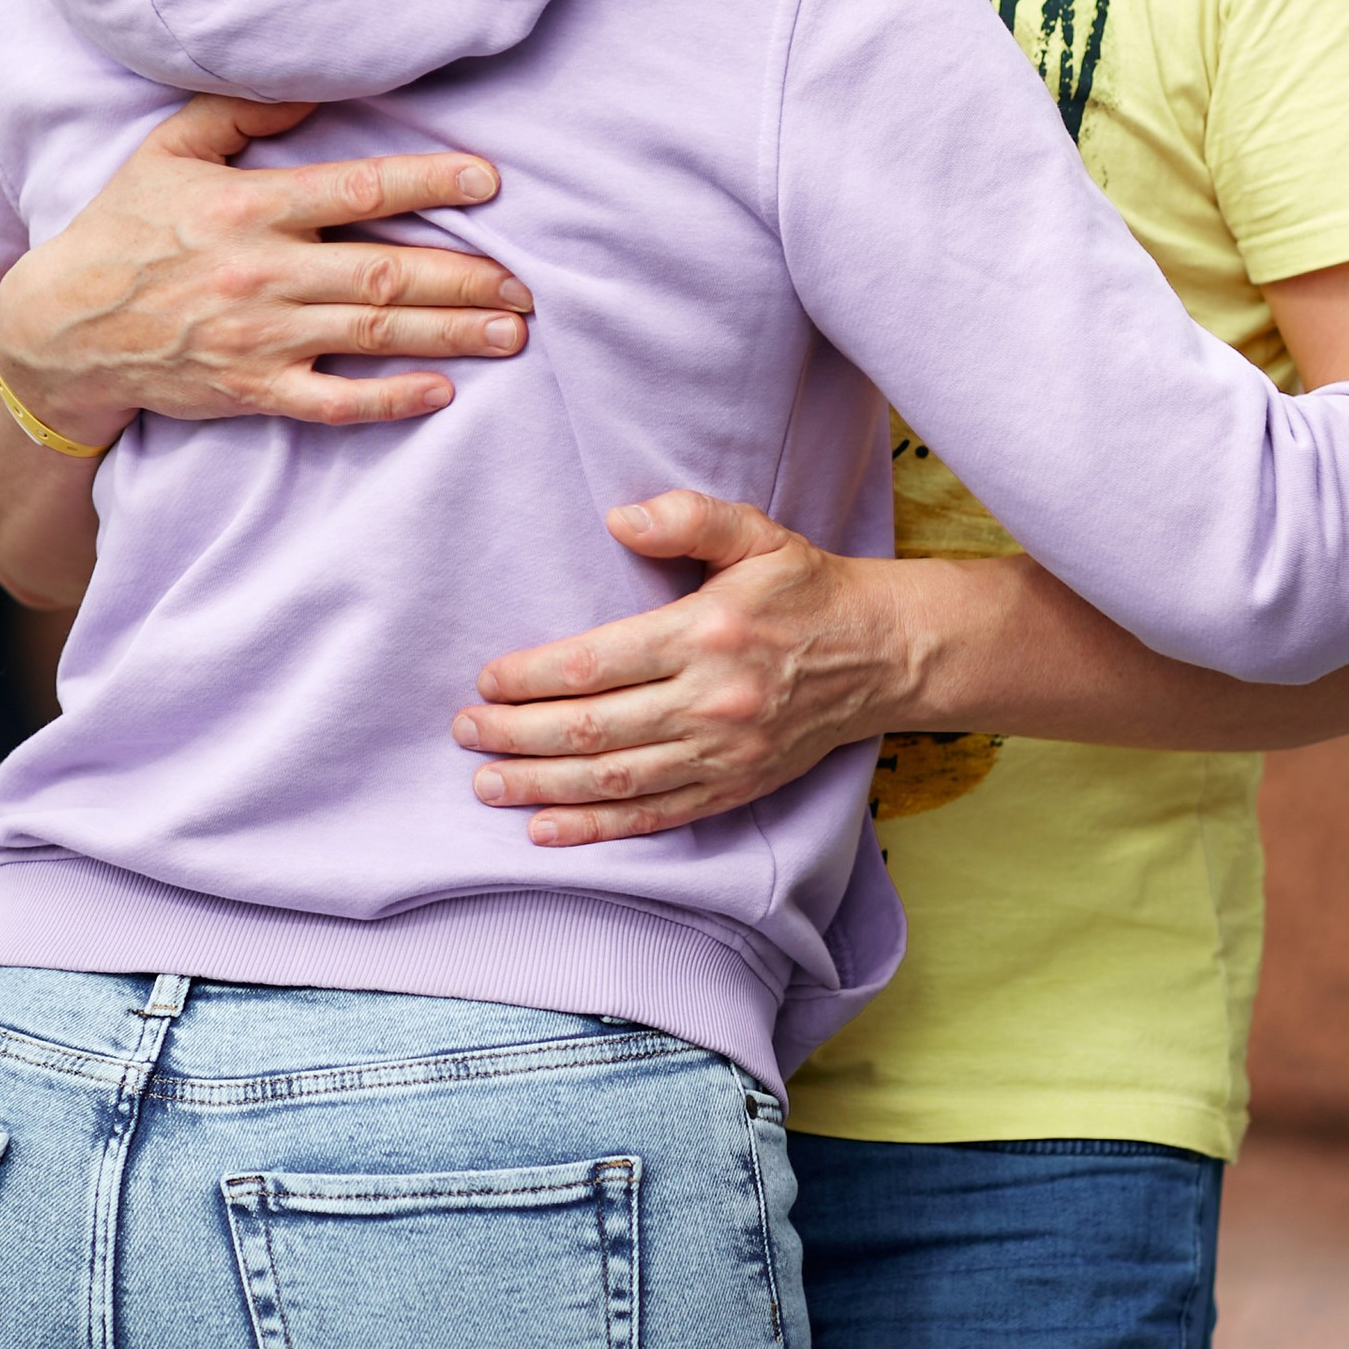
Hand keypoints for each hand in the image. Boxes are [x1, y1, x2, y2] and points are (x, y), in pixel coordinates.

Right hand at [0, 94, 536, 445]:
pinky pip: (332, 402)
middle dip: (465, 275)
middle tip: (525, 281)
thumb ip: (242, 113)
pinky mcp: (250, 392)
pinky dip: (388, 400)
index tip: (488, 180)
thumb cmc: (122, 228)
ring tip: (512, 331)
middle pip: (384, 270)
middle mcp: (261, 273)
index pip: (356, 189)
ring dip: (449, 332)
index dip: (428, 181)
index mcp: (249, 207)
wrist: (59, 330)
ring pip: (373, 333)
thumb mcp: (169, 151)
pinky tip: (441, 392)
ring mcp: (258, 339)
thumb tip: (314, 83)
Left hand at [455, 494, 916, 843]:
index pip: (597, 663)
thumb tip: (620, 519)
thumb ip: (689, 518)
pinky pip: (655, 817)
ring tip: (486, 784)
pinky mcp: (734, 789)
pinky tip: (546, 831)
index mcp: (707, 634)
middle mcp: (712, 701)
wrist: (883, 655)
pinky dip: (597, 829)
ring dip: (541, 786)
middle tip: (465, 731)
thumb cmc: (807, 589)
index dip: (532, 677)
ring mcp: (724, 754)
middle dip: (518, 734)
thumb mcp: (758, 534)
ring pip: (614, 779)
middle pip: (592, 728)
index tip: (487, 681)